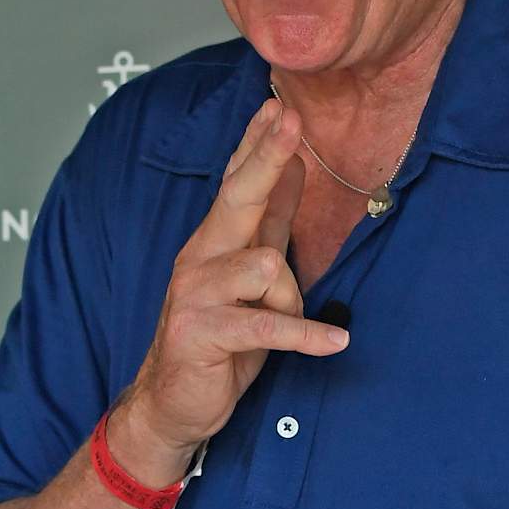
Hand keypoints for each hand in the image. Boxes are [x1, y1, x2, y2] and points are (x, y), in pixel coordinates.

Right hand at [115, 95, 348, 472]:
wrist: (173, 403)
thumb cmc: (220, 341)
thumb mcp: (254, 279)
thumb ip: (271, 225)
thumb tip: (297, 170)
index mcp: (214, 242)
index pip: (237, 182)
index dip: (257, 144)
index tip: (276, 105)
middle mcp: (201, 258)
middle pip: (238, 197)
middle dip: (265, 158)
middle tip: (288, 121)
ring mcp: (198, 293)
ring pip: (265, 266)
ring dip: (291, 297)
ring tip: (293, 324)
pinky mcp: (204, 332)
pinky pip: (268, 324)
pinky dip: (306, 334)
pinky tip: (336, 342)